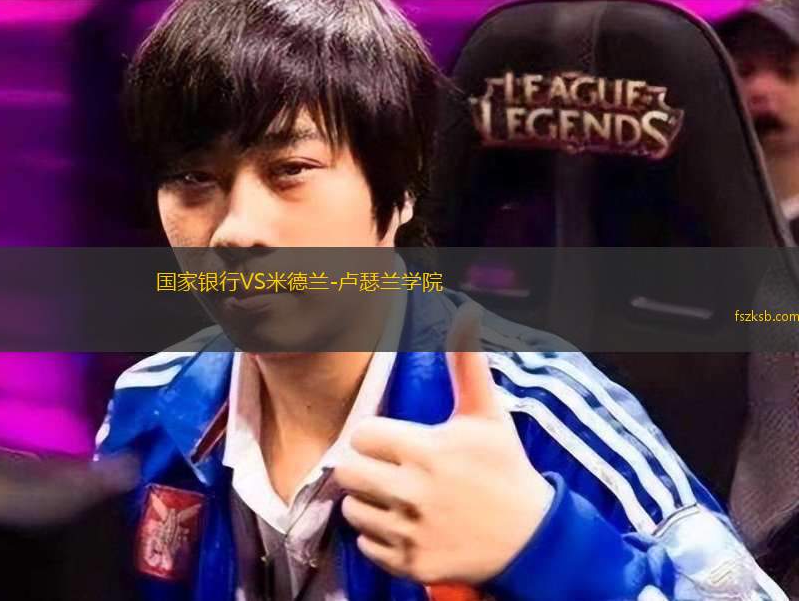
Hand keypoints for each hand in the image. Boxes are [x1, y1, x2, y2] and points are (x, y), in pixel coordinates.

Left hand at [334, 304, 553, 584]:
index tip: (398, 444)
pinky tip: (407, 527)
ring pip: (352, 510)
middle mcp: (415, 493)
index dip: (376, 438)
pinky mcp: (411, 565)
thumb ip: (467, 365)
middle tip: (389, 471)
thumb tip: (466, 311)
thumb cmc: (504, 469)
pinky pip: (365, 546)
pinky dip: (379, 539)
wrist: (531, 539)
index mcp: (428, 450)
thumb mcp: (487, 415)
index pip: (362, 436)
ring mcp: (412, 533)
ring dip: (369, 504)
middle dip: (363, 469)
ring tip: (400, 499)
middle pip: (347, 473)